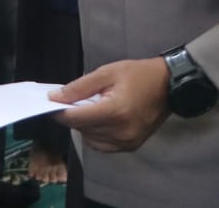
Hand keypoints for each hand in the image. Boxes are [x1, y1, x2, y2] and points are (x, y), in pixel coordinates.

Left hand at [50, 58, 170, 152]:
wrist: (169, 86)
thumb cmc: (138, 74)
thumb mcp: (107, 72)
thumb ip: (80, 87)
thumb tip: (55, 97)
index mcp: (115, 111)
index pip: (77, 119)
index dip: (60, 112)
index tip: (50, 103)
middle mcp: (120, 132)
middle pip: (82, 129)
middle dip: (72, 116)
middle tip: (71, 101)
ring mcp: (126, 142)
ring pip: (90, 139)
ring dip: (83, 126)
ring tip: (89, 108)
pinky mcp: (130, 147)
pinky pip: (102, 145)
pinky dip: (95, 134)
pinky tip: (99, 120)